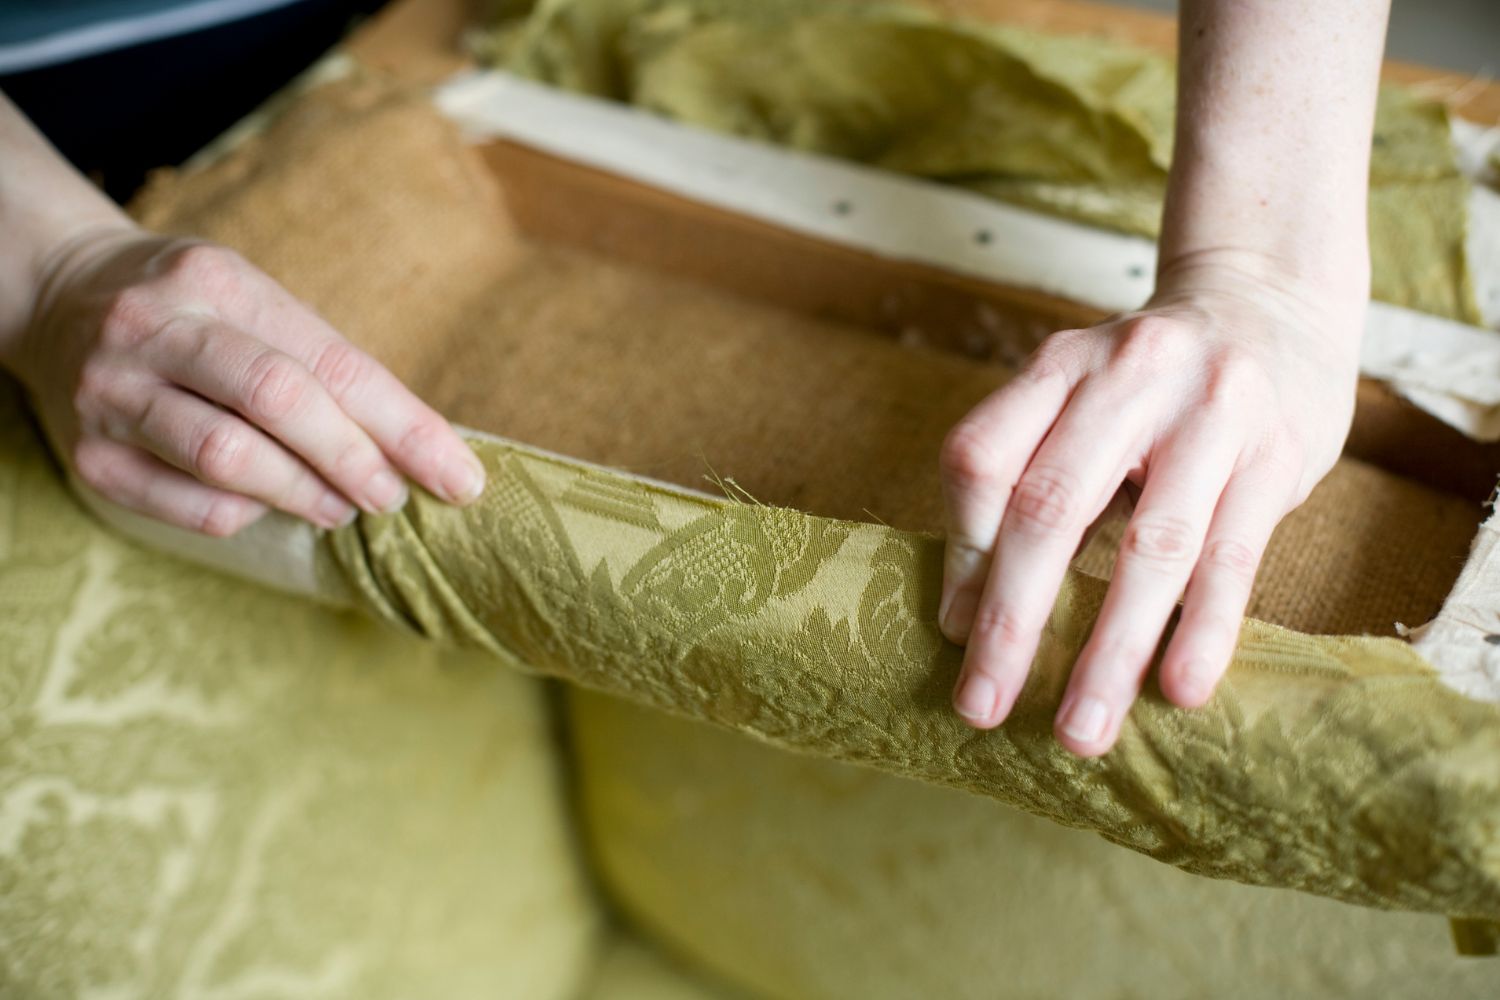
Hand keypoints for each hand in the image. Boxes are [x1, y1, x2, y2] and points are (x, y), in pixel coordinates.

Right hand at [7, 223, 484, 535]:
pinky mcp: (89, 454)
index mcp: (217, 281)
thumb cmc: (194, 309)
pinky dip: (242, 514)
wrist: (59, 295)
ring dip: (305, 494)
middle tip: (394, 496)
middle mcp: (155, 328)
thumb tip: (419, 449)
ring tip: (342, 507)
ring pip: (228, 459)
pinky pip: (186, 504)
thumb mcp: (255, 301)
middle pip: (278, 402)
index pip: (333, 362)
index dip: (406, 427)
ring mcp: (112, 391)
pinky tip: (265, 506)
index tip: (460, 476)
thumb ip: (325, 364)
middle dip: (354, 459)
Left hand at [939, 257, 1360, 755]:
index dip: (961, 554)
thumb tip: (965, 616)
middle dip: (1011, 620)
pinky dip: (1201, 629)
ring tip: (1082, 731)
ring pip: (1150, 547)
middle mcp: (1128, 377)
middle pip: (1050, 508)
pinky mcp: (1277, 454)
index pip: (981, 460)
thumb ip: (1024, 480)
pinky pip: (1233, 556)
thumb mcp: (1076, 398)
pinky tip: (1178, 690)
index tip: (955, 634)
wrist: (1271, 301)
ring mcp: (1209, 412)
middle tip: (981, 706)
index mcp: (1058, 366)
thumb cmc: (1148, 382)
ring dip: (1110, 651)